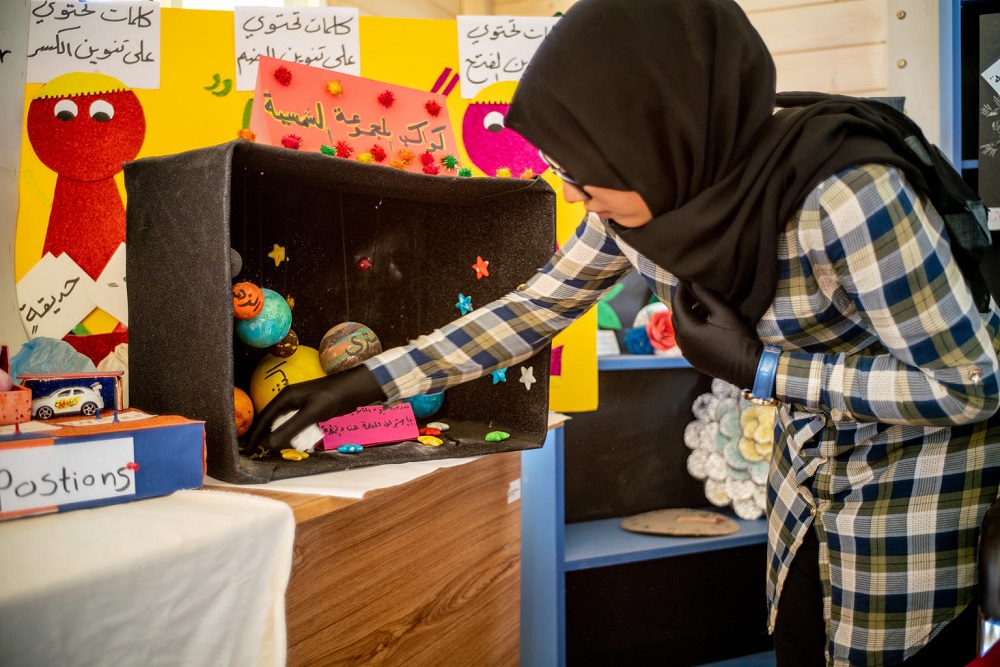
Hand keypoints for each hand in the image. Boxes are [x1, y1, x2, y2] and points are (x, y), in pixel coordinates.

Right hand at [243, 364, 386, 452]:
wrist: (353, 389)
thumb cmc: (331, 397)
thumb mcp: (309, 414)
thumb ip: (290, 428)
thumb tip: (268, 444)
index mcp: (285, 397)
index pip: (264, 418)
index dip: (255, 434)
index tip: (249, 449)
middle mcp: (289, 400)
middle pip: (271, 421)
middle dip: (263, 436)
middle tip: (257, 452)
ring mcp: (299, 405)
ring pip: (283, 423)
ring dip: (277, 436)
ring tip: (270, 450)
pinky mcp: (309, 410)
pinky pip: (294, 424)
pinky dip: (290, 434)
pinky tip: (290, 443)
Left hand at [671, 280, 762, 388]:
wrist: (748, 367)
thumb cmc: (737, 338)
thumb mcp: (723, 312)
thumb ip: (706, 296)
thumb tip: (694, 284)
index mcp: (686, 330)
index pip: (677, 304)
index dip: (681, 289)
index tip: (686, 279)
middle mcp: (682, 343)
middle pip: (677, 316)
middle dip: (684, 303)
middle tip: (694, 290)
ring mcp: (687, 353)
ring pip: (682, 329)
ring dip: (689, 316)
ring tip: (702, 305)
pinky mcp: (694, 359)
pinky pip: (688, 340)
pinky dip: (692, 329)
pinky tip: (705, 323)